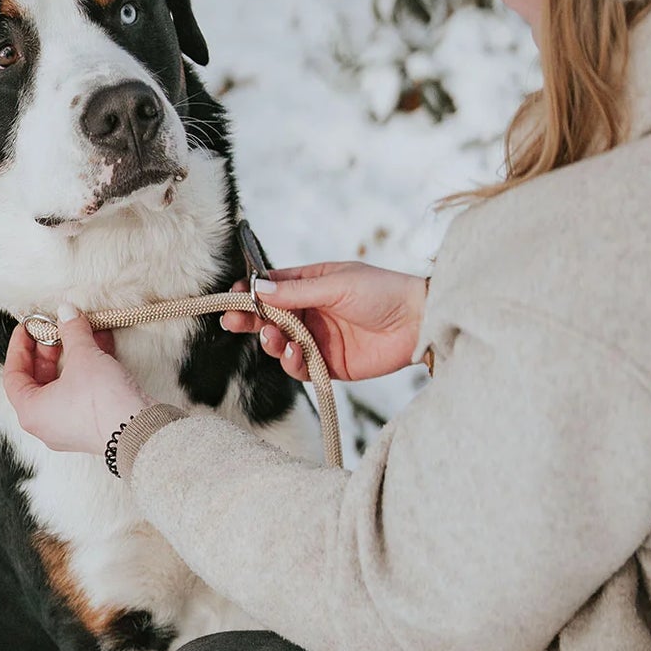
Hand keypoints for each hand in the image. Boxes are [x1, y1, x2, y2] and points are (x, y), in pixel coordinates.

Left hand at [3, 305, 152, 454]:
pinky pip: (81, 393)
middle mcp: (46, 424)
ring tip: (82, 332)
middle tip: (56, 328)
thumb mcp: (83, 356)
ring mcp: (68, 428)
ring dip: (72, 356)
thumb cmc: (102, 402)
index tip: (27, 328)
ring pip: (62, 385)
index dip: (19, 346)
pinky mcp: (91, 426)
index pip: (13, 375)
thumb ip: (71, 331)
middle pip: (38, 380)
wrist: (139, 429)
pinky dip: (86, 370)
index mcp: (31, 412)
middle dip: (49, 350)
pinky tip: (101, 347)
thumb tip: (66, 313)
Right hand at [222, 262, 427, 381]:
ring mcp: (318, 339)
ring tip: (273, 337)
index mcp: (312, 285)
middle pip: (270, 317)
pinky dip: (291, 362)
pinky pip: (299, 366)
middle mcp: (311, 312)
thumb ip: (297, 292)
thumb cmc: (383, 292)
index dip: (251, 293)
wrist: (418, 323)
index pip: (273, 288)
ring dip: (270, 341)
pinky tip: (293, 353)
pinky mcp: (328, 364)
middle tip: (232, 321)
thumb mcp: (337, 284)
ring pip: (280, 343)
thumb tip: (259, 289)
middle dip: (250, 319)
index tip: (233, 296)